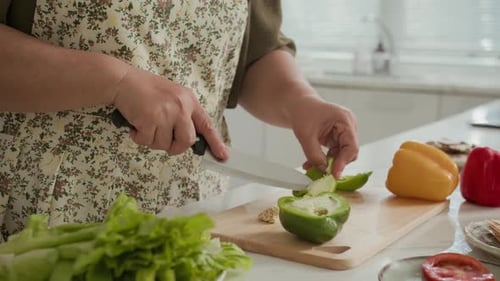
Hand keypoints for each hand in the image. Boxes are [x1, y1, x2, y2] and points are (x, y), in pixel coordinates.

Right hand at [112, 66, 227, 158]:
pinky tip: (135, 125)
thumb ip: (182, 113)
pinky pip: (147, 141)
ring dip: (152, 140)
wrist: (122, 80)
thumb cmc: (144, 88)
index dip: (215, 142)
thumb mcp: (172, 96)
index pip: (206, 124)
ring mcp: (167, 113)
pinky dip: (139, 137)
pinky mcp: (151, 120)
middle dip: (175, 147)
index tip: (222, 155)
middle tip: (163, 141)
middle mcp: (181, 107)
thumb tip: (187, 138)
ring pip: (164, 144)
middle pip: (187, 141)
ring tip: (145, 124)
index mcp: (189, 100)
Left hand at [290, 95, 358, 178]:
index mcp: (345, 120)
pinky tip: (312, 163)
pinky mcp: (337, 138)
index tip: (334, 174)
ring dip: (328, 163)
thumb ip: (314, 154)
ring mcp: (343, 132)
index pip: (351, 146)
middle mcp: (348, 126)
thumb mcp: (306, 135)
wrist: (298, 105)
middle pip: (349, 152)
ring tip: (312, 167)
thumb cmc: (302, 112)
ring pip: (341, 155)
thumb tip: (323, 169)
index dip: (343, 162)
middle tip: (323, 173)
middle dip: (336, 163)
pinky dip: (324, 159)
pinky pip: (334, 153)